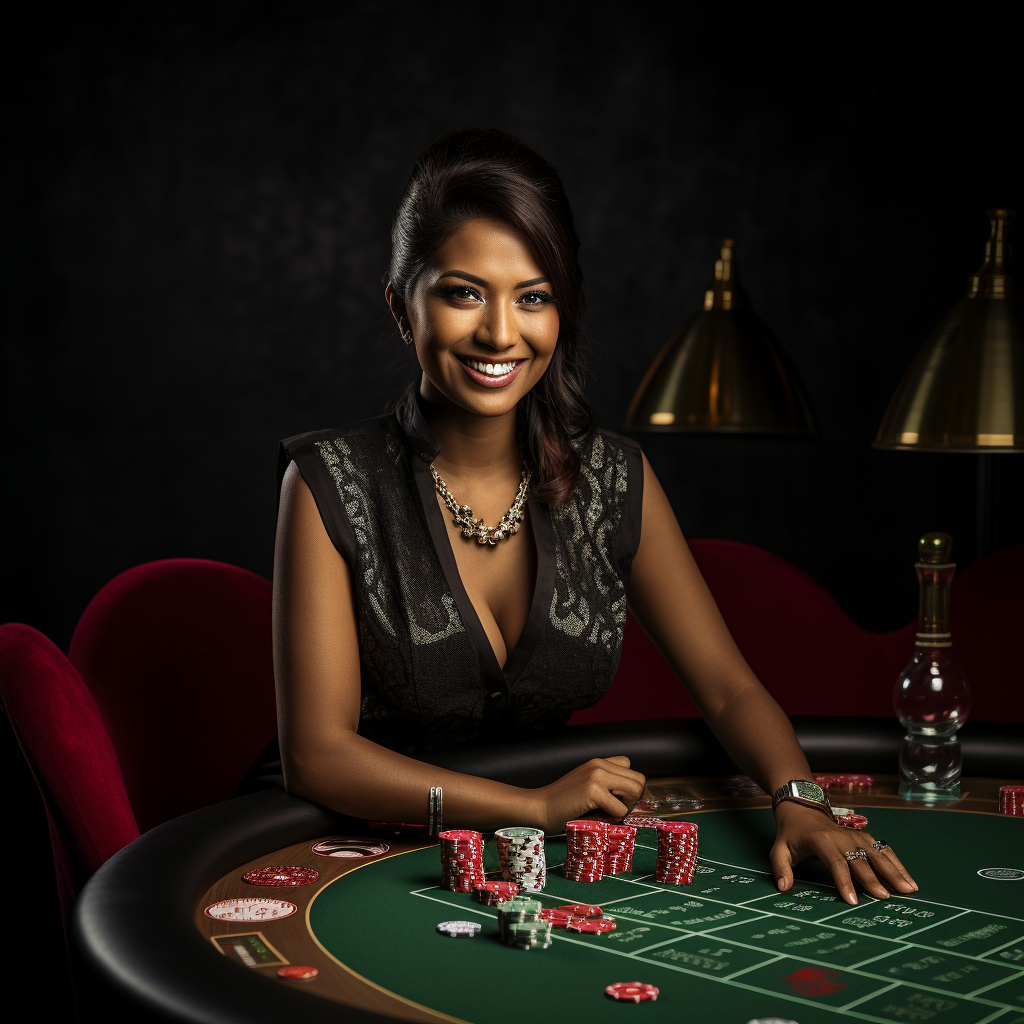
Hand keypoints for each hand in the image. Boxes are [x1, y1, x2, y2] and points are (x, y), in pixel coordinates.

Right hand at [532, 756, 645, 833]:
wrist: (539, 808)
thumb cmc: (563, 803)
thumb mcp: (587, 786)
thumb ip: (607, 785)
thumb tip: (634, 798)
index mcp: (599, 762)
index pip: (632, 769)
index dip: (629, 788)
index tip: (617, 801)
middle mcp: (600, 764)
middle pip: (639, 779)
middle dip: (632, 799)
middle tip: (615, 810)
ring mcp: (597, 775)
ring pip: (635, 790)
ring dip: (626, 807)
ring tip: (608, 814)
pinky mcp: (593, 790)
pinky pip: (620, 809)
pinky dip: (613, 818)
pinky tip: (598, 818)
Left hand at [770, 802, 918, 904]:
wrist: (802, 808)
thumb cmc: (791, 833)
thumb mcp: (779, 849)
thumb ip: (780, 868)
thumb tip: (783, 887)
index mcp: (821, 841)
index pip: (836, 863)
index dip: (844, 882)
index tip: (852, 901)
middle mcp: (842, 837)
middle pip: (860, 859)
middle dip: (873, 879)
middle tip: (885, 898)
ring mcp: (855, 836)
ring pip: (877, 853)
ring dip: (893, 871)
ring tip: (908, 890)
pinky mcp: (864, 837)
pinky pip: (883, 849)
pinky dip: (897, 864)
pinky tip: (909, 880)